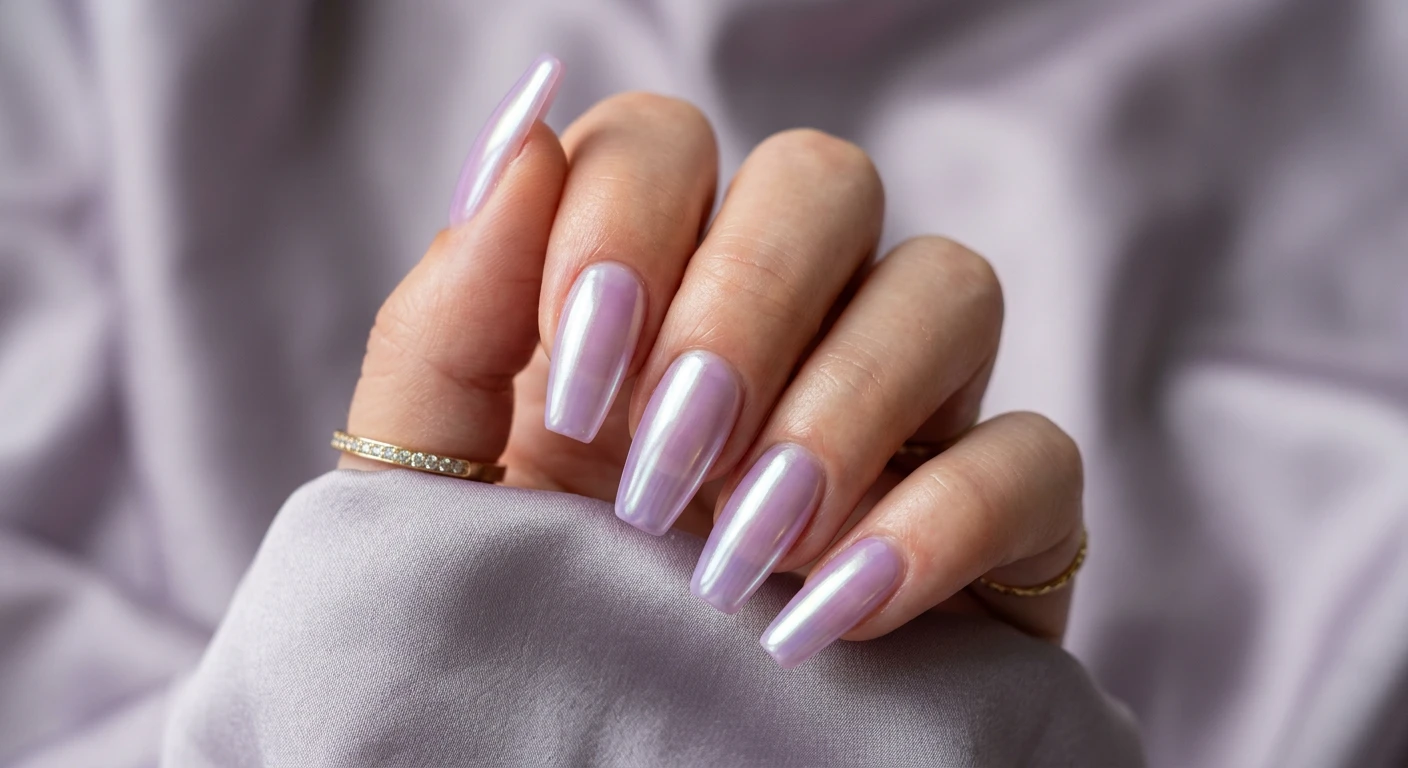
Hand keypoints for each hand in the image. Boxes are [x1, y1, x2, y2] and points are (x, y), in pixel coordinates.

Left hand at [340, 56, 1085, 667]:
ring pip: (949, 284)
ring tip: (748, 545)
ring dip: (845, 405)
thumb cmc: (515, 626)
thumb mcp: (438, 486)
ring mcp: (901, 416)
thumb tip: (518, 136)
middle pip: (824, 179)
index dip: (627, 225)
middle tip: (667, 465)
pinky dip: (945, 521)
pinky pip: (1036, 454)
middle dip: (745, 304)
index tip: (585, 385)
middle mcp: (783, 328)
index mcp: (643, 295)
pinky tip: (838, 608)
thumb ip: (450, 320)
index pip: (666, 142)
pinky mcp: (995, 525)